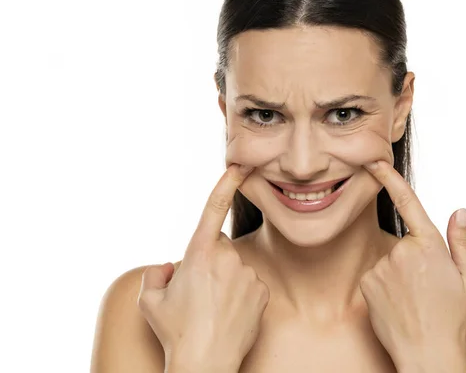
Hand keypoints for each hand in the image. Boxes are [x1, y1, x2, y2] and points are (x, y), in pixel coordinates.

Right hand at [137, 164, 269, 371]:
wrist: (205, 363)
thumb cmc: (175, 331)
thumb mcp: (150, 300)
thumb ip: (156, 273)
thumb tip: (170, 267)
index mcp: (199, 253)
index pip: (214, 208)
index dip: (226, 182)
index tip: (240, 165)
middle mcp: (227, 258)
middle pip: (218, 249)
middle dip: (208, 263)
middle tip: (197, 294)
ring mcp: (248, 274)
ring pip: (234, 268)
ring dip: (225, 281)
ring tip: (212, 309)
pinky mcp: (262, 291)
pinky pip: (249, 284)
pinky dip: (240, 294)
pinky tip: (229, 313)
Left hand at [359, 161, 465, 371]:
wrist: (428, 355)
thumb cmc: (454, 320)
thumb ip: (461, 241)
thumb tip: (459, 212)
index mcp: (430, 245)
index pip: (408, 202)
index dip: (389, 177)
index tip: (373, 161)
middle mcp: (402, 251)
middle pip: (405, 244)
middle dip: (415, 259)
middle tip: (427, 289)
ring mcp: (382, 267)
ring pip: (389, 261)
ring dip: (399, 275)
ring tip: (414, 300)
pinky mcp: (367, 283)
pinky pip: (376, 276)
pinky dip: (385, 286)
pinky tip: (398, 304)